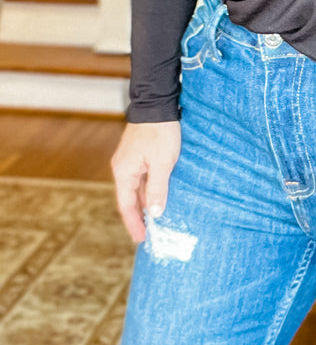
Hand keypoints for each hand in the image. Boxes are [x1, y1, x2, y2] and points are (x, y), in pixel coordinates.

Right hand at [111, 121, 181, 241]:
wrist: (157, 104)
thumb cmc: (160, 132)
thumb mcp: (162, 164)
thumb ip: (158, 189)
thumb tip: (156, 213)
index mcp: (124, 172)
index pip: (126, 206)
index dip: (134, 224)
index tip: (141, 239)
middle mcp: (122, 169)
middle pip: (129, 200)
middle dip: (138, 219)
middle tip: (148, 236)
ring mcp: (129, 163)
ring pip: (135, 191)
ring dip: (143, 207)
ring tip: (153, 223)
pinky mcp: (137, 157)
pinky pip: (141, 181)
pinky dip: (147, 194)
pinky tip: (156, 201)